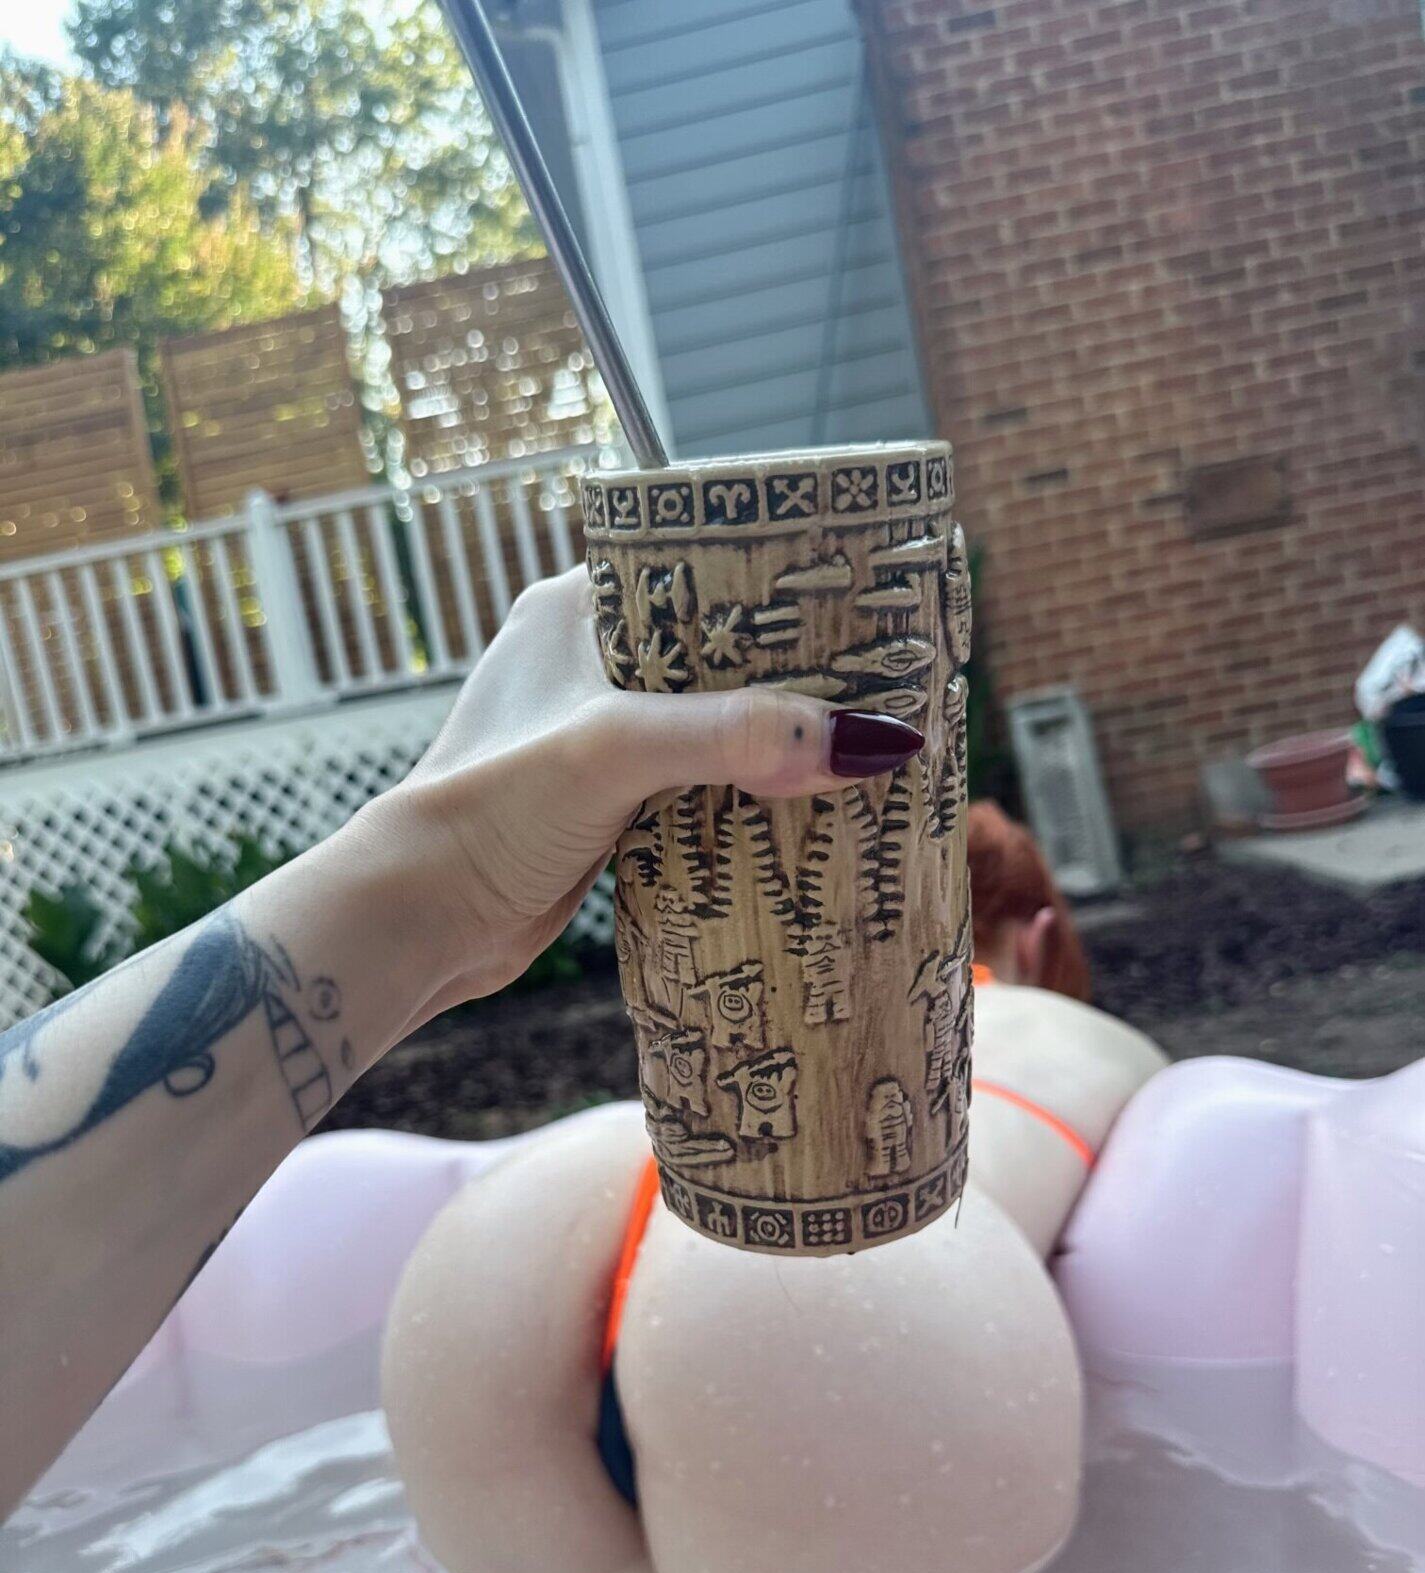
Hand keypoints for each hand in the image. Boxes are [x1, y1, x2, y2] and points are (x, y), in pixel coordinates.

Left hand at [359, 568, 924, 1020]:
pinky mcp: (609, 803)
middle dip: (791, 675)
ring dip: (773, 740)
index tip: (855, 601)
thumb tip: (865, 743)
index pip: (696, 568)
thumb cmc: (486, 807)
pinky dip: (748, 793)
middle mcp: (588, 663)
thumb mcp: (616, 750)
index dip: (774, 584)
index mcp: (574, 610)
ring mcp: (597, 737)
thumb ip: (734, 736)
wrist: (421, 916)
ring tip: (863, 743)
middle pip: (718, 654)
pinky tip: (807, 806)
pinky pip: (700, 783)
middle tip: (883, 683)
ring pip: (713, 723)